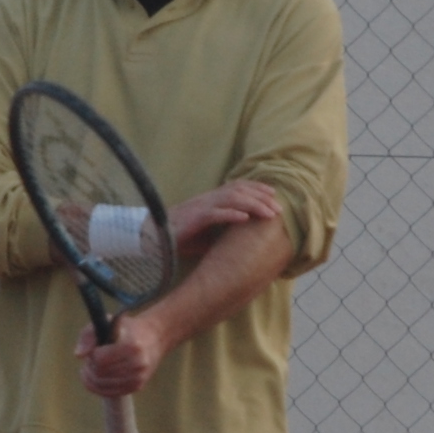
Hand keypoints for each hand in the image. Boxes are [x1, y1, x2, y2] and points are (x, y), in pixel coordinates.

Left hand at [76, 311, 170, 399]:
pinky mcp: (137, 387)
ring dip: (92, 377)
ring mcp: (139, 377)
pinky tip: (98, 376)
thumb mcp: (106, 322)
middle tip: (92, 359)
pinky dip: (99, 386)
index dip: (92, 354)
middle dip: (90, 366)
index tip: (95, 349)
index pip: (99, 359)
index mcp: (131, 346)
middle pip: (99, 373)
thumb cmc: (125, 329)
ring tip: (94, 366)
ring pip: (102, 385)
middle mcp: (138, 363)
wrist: (153, 338)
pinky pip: (109, 393)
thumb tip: (78, 355)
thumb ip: (88, 335)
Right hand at [164, 181, 279, 256]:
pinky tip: (244, 218)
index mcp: (211, 199)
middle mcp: (209, 199)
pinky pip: (215, 214)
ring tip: (268, 214)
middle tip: (279, 208)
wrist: (154, 236)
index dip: (256, 188)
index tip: (273, 194)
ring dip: (253, 205)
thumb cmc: (180, 236)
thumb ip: (221, 234)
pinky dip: (231, 214)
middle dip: (261, 198)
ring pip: (232, 199)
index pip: (238, 187)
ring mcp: (202, 207)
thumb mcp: (206, 235)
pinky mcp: (194, 219)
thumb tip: (239, 245)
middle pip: (240, 191)